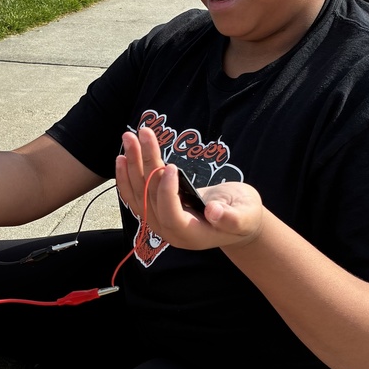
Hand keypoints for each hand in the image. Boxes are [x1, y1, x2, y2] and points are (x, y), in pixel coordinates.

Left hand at [116, 127, 265, 249]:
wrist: (236, 221)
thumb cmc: (244, 216)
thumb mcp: (245, 216)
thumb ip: (232, 218)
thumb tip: (214, 212)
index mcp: (191, 234)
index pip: (171, 214)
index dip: (168, 192)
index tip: (171, 167)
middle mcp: (169, 231)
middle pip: (150, 198)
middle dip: (145, 164)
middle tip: (142, 134)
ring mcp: (159, 222)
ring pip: (139, 193)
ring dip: (133, 164)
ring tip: (129, 137)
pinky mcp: (156, 210)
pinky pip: (136, 195)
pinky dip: (127, 177)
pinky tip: (122, 158)